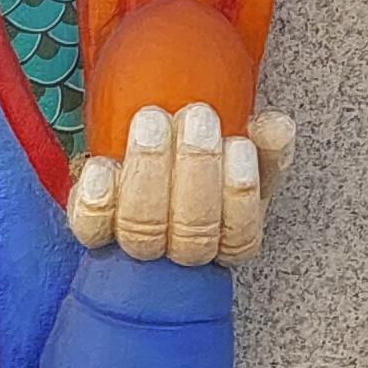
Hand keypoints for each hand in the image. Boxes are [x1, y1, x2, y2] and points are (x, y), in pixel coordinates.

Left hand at [67, 102, 295, 266]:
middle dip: (196, 169)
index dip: (239, 195)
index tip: (239, 144)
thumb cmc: (205, 164)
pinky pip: (91, 228)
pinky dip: (97, 199)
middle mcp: (182, 251)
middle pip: (192, 233)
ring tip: (154, 119)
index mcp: (227, 238)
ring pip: (143, 229)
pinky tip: (103, 166)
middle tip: (196, 116)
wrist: (152, 157)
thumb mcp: (246, 156)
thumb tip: (276, 127)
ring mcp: (136, 244)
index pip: (239, 236)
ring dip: (150, 171)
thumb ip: (267, 146)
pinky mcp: (94, 231)